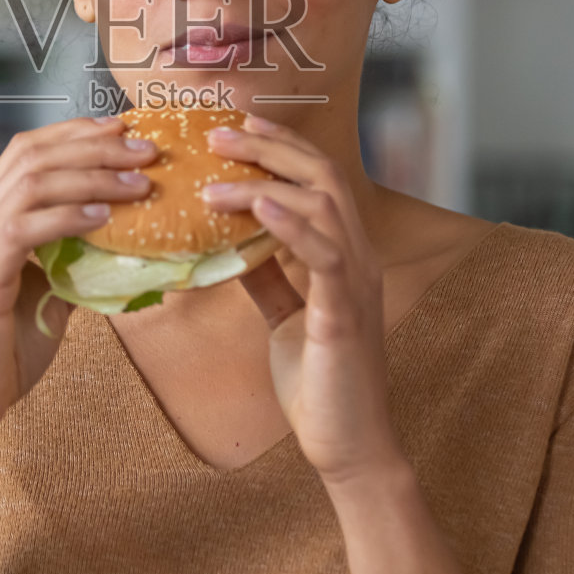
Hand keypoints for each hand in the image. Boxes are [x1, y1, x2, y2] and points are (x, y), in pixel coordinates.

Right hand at [0, 115, 156, 453]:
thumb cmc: (1, 359)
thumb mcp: (44, 298)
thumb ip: (70, 263)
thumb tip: (119, 242)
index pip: (25, 152)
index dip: (75, 132)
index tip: (123, 129)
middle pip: (31, 155)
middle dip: (93, 144)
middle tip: (144, 148)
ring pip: (31, 183)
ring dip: (91, 176)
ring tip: (138, 182)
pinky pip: (23, 229)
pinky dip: (66, 215)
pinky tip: (102, 217)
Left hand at [202, 114, 403, 483]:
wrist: (349, 447)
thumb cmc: (319, 384)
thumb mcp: (284, 318)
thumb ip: (266, 276)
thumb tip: (230, 244)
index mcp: (344, 254)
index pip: (317, 177)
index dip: (280, 144)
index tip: (236, 125)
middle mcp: (358, 257)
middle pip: (321, 174)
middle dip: (270, 146)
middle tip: (218, 132)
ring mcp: (355, 283)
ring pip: (322, 204)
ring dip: (265, 181)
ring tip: (216, 173)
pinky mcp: (343, 314)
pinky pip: (324, 255)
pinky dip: (291, 224)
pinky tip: (258, 206)